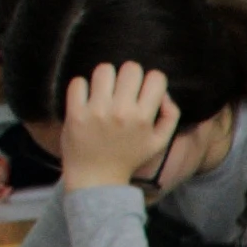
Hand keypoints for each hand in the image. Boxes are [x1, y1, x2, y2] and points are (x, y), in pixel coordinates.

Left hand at [54, 62, 179, 189]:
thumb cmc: (129, 157)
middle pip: (131, 68)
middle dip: (129, 75)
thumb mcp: (159, 142)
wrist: (97, 178)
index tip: (144, 89)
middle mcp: (122, 112)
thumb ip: (171, 116)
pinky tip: (86, 99)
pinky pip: (78, 82)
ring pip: (104, 70)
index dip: (152, 80)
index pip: (156, 77)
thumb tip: (164, 93)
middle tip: (123, 87)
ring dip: (105, 77)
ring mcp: (97, 111)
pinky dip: (82, 87)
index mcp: (144, 118)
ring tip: (104, 90)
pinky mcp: (75, 112)